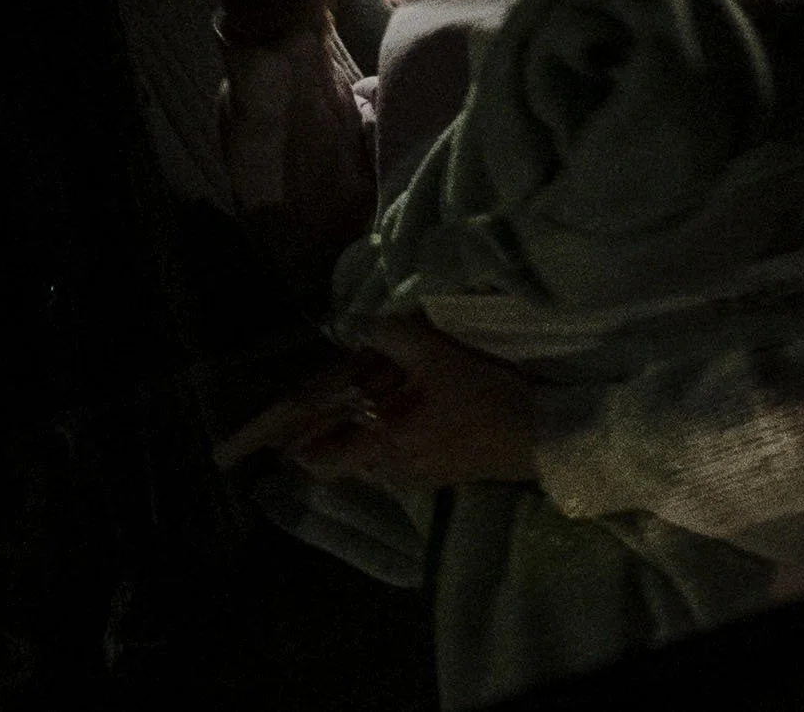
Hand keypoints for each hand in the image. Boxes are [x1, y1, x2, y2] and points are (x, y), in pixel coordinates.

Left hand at [216, 314, 538, 488]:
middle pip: (339, 466)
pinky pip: (396, 465)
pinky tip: (402, 421)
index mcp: (382, 442)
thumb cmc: (485, 397)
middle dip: (322, 445)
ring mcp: (417, 478)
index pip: (319, 458)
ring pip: (369, 465)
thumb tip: (356, 325)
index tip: (258, 446)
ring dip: (357, 444)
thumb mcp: (439, 356)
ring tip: (359, 412)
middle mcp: (390, 469)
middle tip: (312, 420)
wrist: (545, 438)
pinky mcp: (442, 476)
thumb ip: (393, 337)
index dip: (291, 449)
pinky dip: (386, 445)